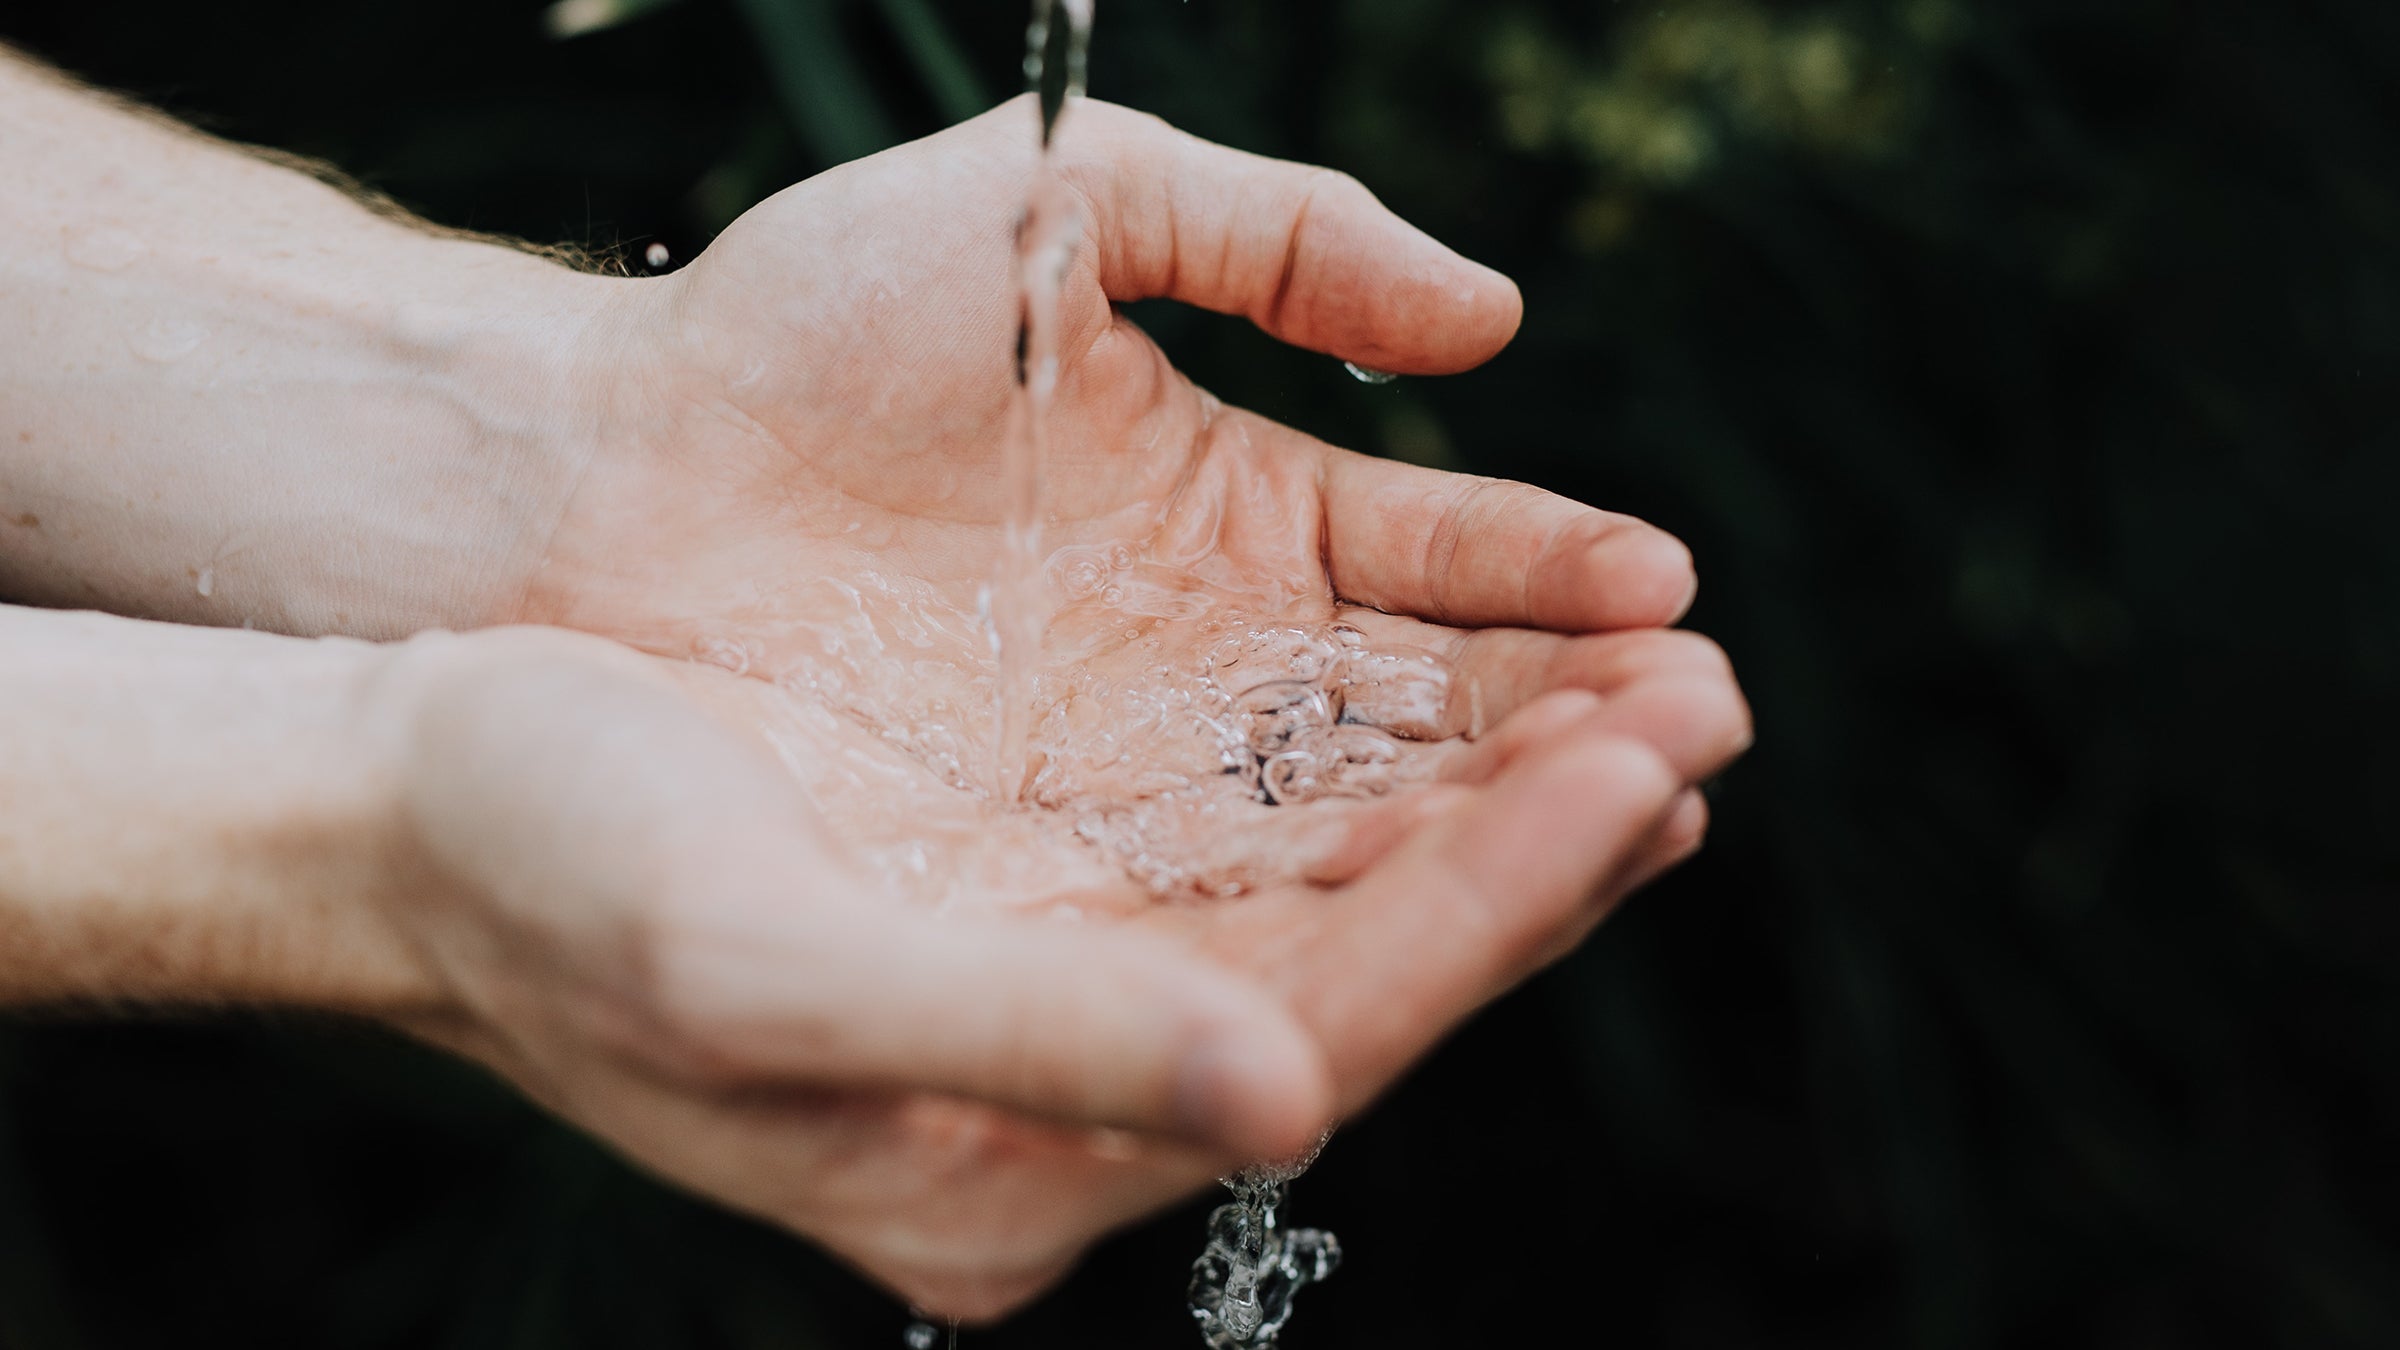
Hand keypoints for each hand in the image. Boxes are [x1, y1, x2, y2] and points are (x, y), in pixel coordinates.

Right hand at [370, 627, 1741, 1319]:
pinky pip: (1267, 853)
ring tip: (1648, 687)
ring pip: (1339, 912)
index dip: (1488, 910)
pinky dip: (1386, 779)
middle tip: (1705, 706)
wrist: (418, 808)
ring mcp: (1069, 1008)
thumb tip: (1285, 1101)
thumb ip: (1023, 1042)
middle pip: (1365, 984)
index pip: (1318, 1037)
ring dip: (1494, 807)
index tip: (1638, 772)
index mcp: (1007, 1172)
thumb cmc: (549, 881)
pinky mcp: (1053, 911)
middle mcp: (1071, 1108)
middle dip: (1542, 851)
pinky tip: (1479, 708)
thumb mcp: (759, 968)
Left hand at [520, 97, 1727, 791]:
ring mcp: (1142, 785)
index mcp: (1244, 518)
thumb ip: (1273, 232)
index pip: (1441, 564)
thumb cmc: (798, 329)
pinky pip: (1230, 903)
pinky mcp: (1055, 882)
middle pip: (1435, 718)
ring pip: (1360, 822)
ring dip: (1498, 822)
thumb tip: (1491, 319)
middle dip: (1572, 722)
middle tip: (1696, 726)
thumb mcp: (1050, 212)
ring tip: (1632, 809)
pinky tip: (1442, 888)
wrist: (589, 482)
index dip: (1552, 578)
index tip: (1660, 594)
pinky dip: (1343, 902)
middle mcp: (1218, 671)